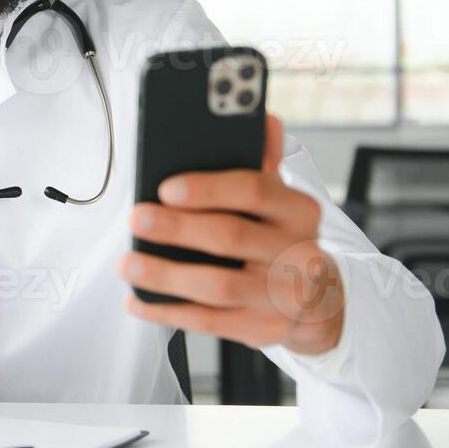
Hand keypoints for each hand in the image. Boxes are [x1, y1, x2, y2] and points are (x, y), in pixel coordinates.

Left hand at [117, 114, 344, 355]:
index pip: (255, 190)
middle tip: (135, 220)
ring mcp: (283, 297)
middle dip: (177, 229)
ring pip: (218, 286)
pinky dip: (169, 312)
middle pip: (231, 236)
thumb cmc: (282, 237)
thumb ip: (263, 162)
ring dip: (166, 275)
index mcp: (299, 210)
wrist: (321, 300)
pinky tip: (138, 301)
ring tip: (127, 264)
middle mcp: (298, 253)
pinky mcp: (265, 329)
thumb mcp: (278, 200)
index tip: (166, 188)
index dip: (208, 188)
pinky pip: (209, 322)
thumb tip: (262, 117)